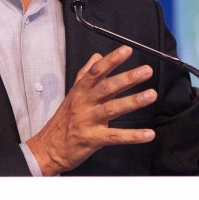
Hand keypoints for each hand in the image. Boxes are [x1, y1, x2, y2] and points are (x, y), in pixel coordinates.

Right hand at [26, 46, 156, 175]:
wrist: (48, 149)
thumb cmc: (63, 121)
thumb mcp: (72, 94)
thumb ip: (85, 74)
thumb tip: (96, 57)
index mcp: (81, 91)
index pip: (96, 71)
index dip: (111, 60)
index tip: (127, 50)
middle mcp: (84, 103)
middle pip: (107, 87)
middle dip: (127, 78)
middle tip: (146, 71)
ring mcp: (88, 121)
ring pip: (112, 109)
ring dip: (133, 101)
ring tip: (151, 95)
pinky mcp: (93, 139)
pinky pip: (115, 136)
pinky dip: (132, 136)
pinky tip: (148, 134)